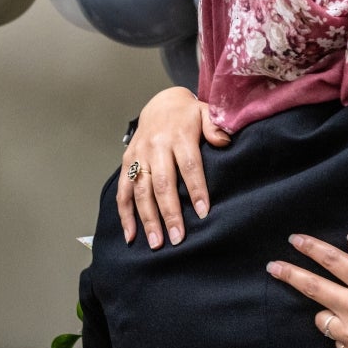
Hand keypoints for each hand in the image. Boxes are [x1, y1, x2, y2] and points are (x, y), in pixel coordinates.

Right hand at [117, 86, 230, 248]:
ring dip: (147, 219)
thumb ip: (215, 126)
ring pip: (141, 191)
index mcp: (178, 137)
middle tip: (178, 238)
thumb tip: (225, 141)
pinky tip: (131, 235)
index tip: (203, 212)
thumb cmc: (189, 115)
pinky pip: (123, 191)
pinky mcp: (126, 162)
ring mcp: (138, 156)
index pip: (189, 166)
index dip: (196, 189)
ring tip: (156, 243)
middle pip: (162, 184)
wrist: (160, 103)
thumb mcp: (207, 113)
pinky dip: (125, 214)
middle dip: (169, 213)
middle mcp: (155, 148)